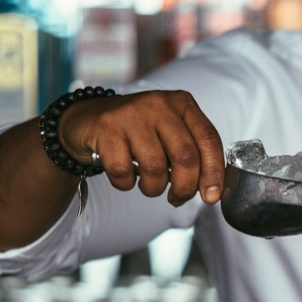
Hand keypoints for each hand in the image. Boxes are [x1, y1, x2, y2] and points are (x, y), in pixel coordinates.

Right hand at [58, 89, 225, 206]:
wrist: (87, 119)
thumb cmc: (138, 133)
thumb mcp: (170, 133)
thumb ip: (192, 153)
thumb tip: (211, 190)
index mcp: (182, 104)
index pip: (209, 140)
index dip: (214, 172)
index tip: (211, 196)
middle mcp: (159, 104)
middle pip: (186, 157)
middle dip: (185, 187)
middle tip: (178, 197)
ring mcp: (131, 114)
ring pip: (156, 167)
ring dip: (155, 188)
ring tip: (150, 186)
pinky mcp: (106, 128)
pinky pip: (124, 170)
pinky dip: (126, 184)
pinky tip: (125, 177)